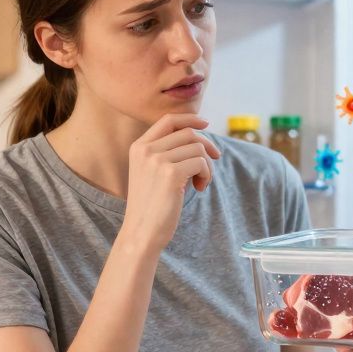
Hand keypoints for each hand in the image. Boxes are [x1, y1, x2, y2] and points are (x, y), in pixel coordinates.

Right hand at [120, 113, 220, 252]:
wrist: (141, 233)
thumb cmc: (151, 207)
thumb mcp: (152, 173)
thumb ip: (167, 153)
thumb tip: (199, 138)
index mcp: (138, 147)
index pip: (168, 120)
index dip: (190, 118)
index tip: (205, 124)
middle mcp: (146, 150)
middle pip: (188, 133)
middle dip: (206, 146)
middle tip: (214, 161)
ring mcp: (157, 160)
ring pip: (197, 148)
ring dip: (206, 165)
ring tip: (201, 183)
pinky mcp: (171, 174)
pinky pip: (201, 163)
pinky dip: (206, 175)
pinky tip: (199, 188)